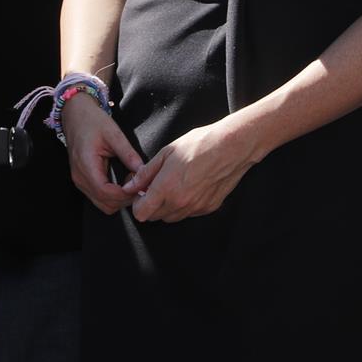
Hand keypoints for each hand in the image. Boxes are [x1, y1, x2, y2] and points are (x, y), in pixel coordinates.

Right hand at [61, 93, 142, 214]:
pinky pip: (99, 197)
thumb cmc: (92, 121)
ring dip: (119, 199)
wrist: (75, 115)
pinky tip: (122, 182)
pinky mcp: (83, 181)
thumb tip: (143, 170)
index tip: (140, 187)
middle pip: (105, 204)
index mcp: (86, 165)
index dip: (125, 194)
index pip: (106, 193)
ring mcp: (80, 181)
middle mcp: (80, 178)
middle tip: (139, 185)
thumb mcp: (113, 133)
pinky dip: (112, 196)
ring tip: (131, 182)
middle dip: (124, 199)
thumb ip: (128, 153)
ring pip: (102, 204)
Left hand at [122, 119, 260, 223]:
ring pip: (172, 217)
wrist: (231, 147)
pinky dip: (184, 206)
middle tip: (156, 186)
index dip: (137, 204)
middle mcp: (180, 203)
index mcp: (166, 188)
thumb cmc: (199, 144)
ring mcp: (195, 208)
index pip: (141, 213)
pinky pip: (189, 213)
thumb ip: (146, 173)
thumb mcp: (167, 152)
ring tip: (174, 186)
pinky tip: (189, 188)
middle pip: (155, 217)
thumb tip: (130, 186)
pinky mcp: (209, 208)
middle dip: (151, 205)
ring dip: (167, 207)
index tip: (141, 192)